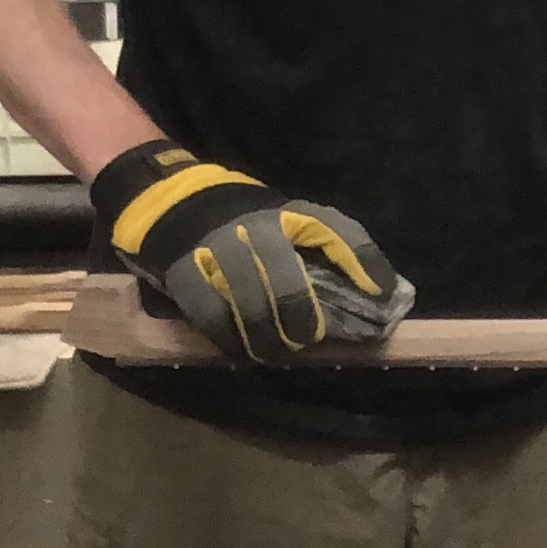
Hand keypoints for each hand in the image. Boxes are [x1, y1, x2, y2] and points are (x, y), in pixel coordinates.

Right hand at [89, 139, 415, 361]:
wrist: (163, 196)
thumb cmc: (233, 217)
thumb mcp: (274, 220)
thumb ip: (306, 251)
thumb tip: (359, 296)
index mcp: (285, 211)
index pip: (334, 229)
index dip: (362, 260)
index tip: (383, 294)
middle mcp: (255, 225)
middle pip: (288, 277)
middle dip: (302, 315)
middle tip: (308, 339)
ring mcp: (218, 246)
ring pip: (250, 300)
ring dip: (266, 335)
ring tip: (272, 351)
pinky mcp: (185, 268)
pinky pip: (211, 312)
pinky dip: (228, 337)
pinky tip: (237, 349)